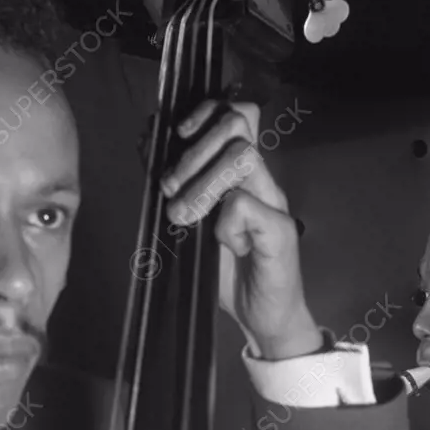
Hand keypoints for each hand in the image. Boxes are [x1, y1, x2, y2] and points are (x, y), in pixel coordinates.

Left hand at [160, 100, 322, 359]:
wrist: (262, 317)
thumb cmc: (229, 272)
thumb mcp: (192, 221)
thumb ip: (177, 183)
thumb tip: (149, 140)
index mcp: (242, 175)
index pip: (235, 113)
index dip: (205, 111)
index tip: (176, 135)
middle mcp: (261, 181)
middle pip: (236, 126)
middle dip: (192, 152)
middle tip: (171, 189)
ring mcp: (273, 203)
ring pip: (242, 157)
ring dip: (202, 184)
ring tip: (184, 216)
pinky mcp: (281, 232)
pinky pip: (245, 206)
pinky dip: (224, 224)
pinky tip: (225, 245)